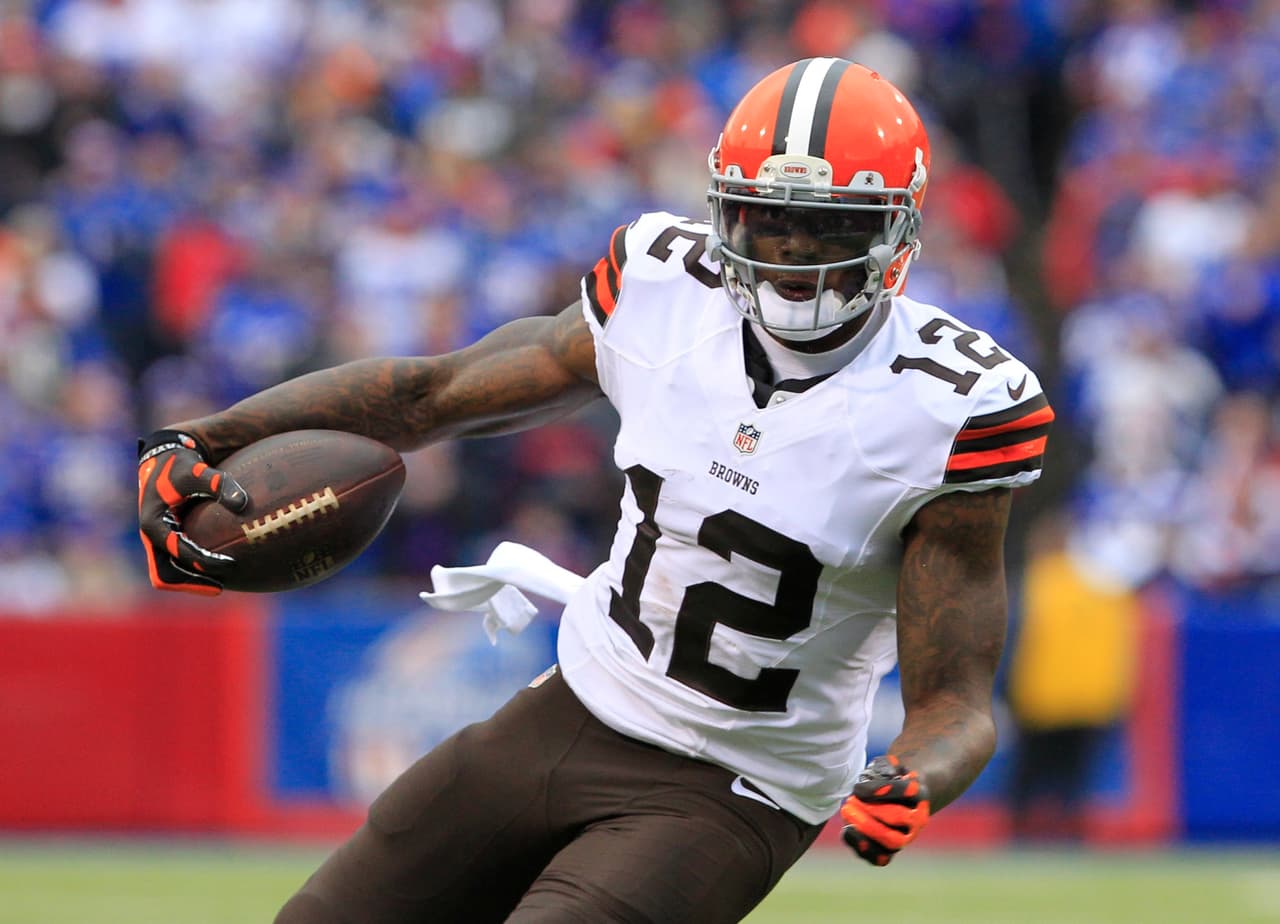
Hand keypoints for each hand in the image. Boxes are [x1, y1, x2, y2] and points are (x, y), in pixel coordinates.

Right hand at [137, 429, 248, 594]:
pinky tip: (218, 567)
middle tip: (220, 587)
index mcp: (153, 524)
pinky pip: (175, 562)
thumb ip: (220, 484)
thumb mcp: (199, 471)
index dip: (202, 561)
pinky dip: (192, 569)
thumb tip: (243, 503)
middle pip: (164, 574)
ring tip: (221, 584)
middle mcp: (151, 536)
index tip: (228, 563)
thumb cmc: (182, 465)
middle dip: (191, 583)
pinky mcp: (164, 538)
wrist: (164, 459)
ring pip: (168, 572)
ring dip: (191, 581)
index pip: (177, 552)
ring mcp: (155, 540)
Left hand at [839, 754, 930, 865]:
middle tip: (850, 801)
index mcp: (920, 795)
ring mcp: (905, 838)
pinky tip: (847, 829)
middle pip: (900, 819)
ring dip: (867, 829)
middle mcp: (917, 820)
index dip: (882, 789)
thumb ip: (883, 766)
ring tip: (847, 813)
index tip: (858, 788)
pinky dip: (862, 846)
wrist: (896, 798)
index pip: (906, 791)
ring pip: (893, 842)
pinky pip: (879, 857)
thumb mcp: (888, 765)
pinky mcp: (890, 851)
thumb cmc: (890, 778)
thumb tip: (875, 780)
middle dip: (872, 810)